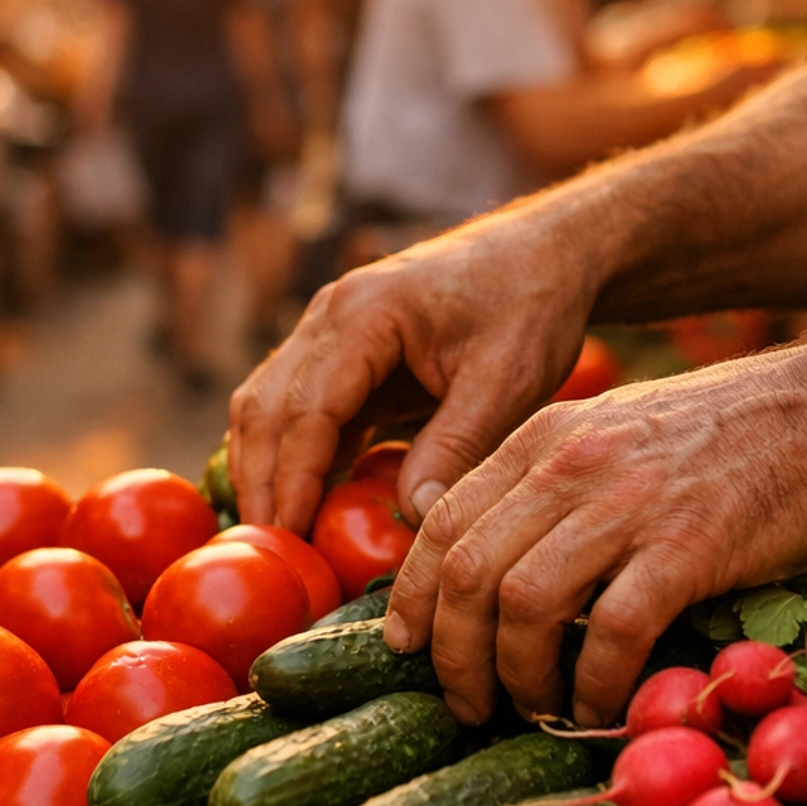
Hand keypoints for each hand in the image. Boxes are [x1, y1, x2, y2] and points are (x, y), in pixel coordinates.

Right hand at [229, 204, 596, 534]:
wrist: (546, 253)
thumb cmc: (530, 305)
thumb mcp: (507, 379)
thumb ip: (456, 444)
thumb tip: (410, 513)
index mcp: (365, 313)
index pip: (307, 408)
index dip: (291, 479)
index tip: (286, 538)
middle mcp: (330, 314)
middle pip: (266, 407)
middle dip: (260, 482)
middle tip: (267, 553)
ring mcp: (329, 329)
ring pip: (267, 405)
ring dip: (265, 469)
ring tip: (278, 537)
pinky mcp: (343, 351)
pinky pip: (298, 406)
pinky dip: (292, 454)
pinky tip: (304, 502)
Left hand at [383, 344, 806, 726]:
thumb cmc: (730, 436)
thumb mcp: (615, 432)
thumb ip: (550, 480)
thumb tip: (495, 555)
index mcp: (545, 436)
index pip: (443, 520)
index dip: (416, 595)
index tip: (409, 647)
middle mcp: (570, 464)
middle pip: (468, 570)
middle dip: (451, 653)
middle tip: (463, 702)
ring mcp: (627, 504)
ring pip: (521, 604)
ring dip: (514, 676)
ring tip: (530, 710)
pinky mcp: (687, 548)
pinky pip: (611, 632)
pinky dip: (591, 683)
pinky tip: (598, 707)